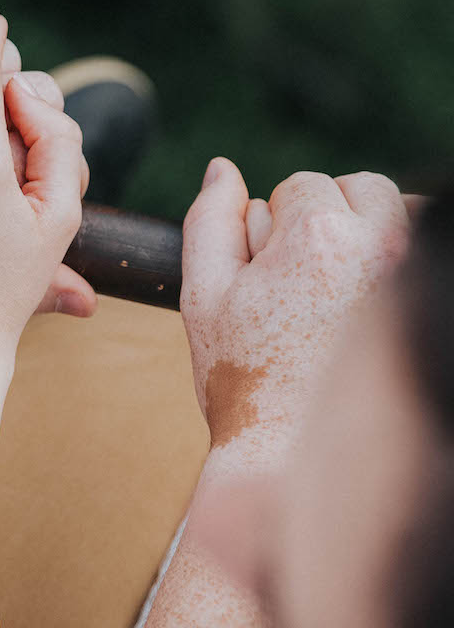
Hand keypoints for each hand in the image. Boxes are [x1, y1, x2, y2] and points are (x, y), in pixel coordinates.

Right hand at [181, 159, 409, 464]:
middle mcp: (379, 244)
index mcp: (318, 233)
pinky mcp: (420, 301)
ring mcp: (409, 275)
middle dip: (327, 217)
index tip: (266, 277)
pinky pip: (424, 249)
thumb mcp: (204, 296)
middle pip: (360, 187)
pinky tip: (370, 300)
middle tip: (300, 279)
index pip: (301, 186)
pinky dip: (399, 259)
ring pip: (399, 212)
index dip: (273, 228)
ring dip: (369, 231)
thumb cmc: (241, 379)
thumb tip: (223, 169)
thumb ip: (210, 222)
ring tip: (337, 287)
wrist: (290, 457)